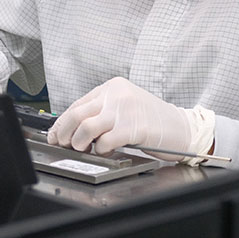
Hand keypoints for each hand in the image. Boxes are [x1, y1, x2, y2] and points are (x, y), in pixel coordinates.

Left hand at [49, 77, 197, 155]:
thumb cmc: (153, 120)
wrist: (182, 127)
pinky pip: (104, 141)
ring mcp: (125, 110)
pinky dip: (100, 150)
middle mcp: (117, 95)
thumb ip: (103, 112)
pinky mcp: (133, 128)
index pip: (78, 104)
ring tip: (85, 149)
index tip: (56, 135)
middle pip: (77, 114)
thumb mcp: (125, 106)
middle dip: (65, 133)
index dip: (62, 123)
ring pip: (86, 127)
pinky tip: (106, 151)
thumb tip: (73, 128)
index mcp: (113, 87)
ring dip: (79, 143)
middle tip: (65, 145)